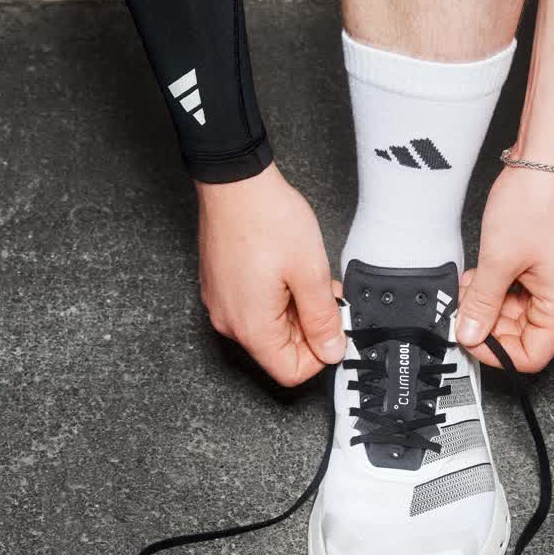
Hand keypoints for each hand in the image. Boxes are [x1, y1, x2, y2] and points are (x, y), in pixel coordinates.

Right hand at [196, 163, 344, 386]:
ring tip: (306, 275)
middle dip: (308, 328)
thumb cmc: (266, 218)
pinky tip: (285, 269)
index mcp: (251, 327)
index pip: (289, 372)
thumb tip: (331, 350)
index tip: (334, 328)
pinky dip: (276, 297)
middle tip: (325, 293)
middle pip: (278, 350)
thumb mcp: (310, 272)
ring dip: (294, 310)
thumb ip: (323, 319)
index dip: (319, 356)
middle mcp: (230, 322)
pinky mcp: (219, 287)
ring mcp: (221, 304)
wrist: (233, 182)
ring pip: (268, 328)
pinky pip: (253, 308)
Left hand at [455, 165, 553, 372]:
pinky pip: (520, 289)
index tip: (469, 336)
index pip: (531, 356)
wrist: (552, 157)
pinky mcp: (548, 264)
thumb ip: (482, 303)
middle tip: (463, 304)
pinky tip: (482, 271)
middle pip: (524, 334)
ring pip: (518, 312)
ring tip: (471, 282)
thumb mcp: (498, 261)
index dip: (496, 353)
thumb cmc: (539, 200)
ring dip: (490, 302)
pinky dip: (498, 285)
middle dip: (488, 322)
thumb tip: (470, 332)